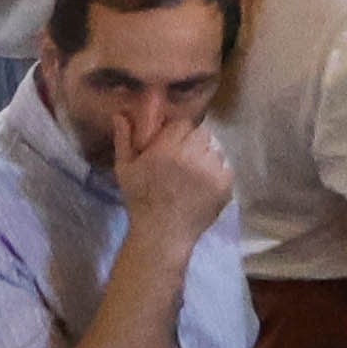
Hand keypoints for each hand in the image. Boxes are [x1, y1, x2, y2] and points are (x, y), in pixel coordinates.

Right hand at [116, 108, 237, 243]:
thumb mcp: (125, 169)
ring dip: (206, 155)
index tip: (172, 144)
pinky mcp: (226, 183)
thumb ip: (125, 139)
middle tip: (183, 158)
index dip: (178, 132)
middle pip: (202, 133)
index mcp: (166, 150)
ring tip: (192, 172)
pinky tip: (202, 184)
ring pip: (215, 148)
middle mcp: (192, 156)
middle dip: (193, 142)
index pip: (183, 124)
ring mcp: (212, 170)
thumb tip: (121, 114)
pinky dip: (217, 171)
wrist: (162, 233)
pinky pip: (225, 166)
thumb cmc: (140, 199)